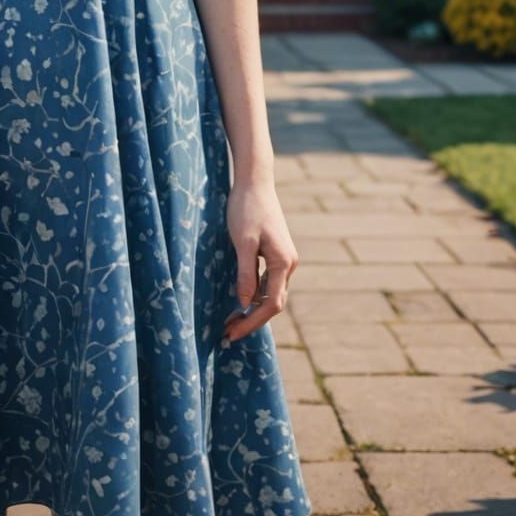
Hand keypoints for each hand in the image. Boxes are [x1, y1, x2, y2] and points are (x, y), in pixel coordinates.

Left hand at [221, 174, 298, 343]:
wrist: (254, 181)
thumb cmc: (246, 209)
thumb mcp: (243, 242)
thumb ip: (246, 273)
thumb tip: (246, 303)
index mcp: (283, 263)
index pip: (271, 305)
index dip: (251, 322)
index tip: (232, 333)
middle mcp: (288, 264)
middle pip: (273, 303)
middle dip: (251, 320)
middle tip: (227, 333)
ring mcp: (283, 259)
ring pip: (271, 294)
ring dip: (252, 309)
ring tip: (230, 321)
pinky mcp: (275, 253)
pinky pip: (267, 282)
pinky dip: (254, 294)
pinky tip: (239, 300)